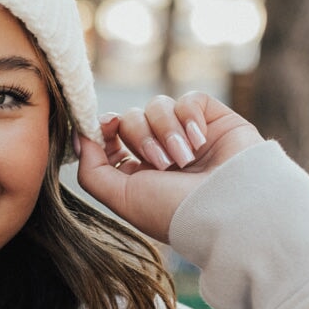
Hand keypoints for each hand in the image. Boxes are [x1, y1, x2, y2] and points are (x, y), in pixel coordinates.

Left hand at [74, 92, 261, 243]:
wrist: (228, 206)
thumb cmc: (173, 209)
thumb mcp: (120, 197)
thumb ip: (91, 170)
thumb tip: (80, 137)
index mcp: (140, 172)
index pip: (112, 136)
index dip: (105, 129)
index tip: (107, 129)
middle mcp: (163, 152)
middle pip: (131, 118)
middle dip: (141, 137)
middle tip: (162, 163)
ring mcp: (188, 134)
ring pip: (158, 106)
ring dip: (166, 131)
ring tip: (185, 159)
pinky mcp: (214, 119)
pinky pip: (189, 99)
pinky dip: (189, 117)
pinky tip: (200, 140)